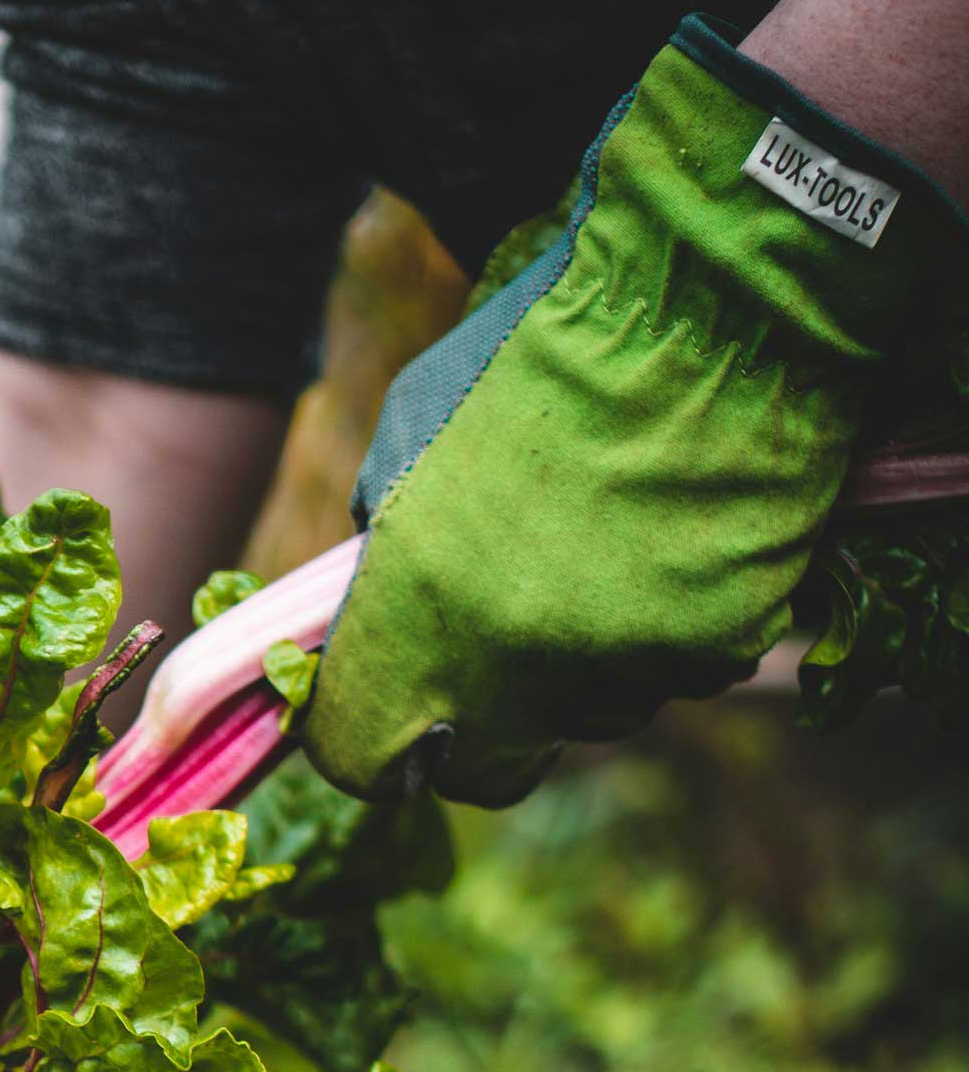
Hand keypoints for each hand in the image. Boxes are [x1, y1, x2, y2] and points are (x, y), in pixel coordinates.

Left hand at [304, 14, 968, 806]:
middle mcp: (511, 669)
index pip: (358, 755)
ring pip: (591, 714)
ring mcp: (621, 671)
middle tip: (500, 655)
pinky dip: (674, 626)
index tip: (387, 721)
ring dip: (586, 664)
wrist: (702, 302)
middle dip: (483, 732)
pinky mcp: (713, 652)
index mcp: (415, 619)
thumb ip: (386, 552)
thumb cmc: (537, 354)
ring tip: (606, 549)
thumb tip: (379, 618)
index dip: (368, 743)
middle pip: (487, 769)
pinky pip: (679, 670)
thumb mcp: (407, 443)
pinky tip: (676, 537)